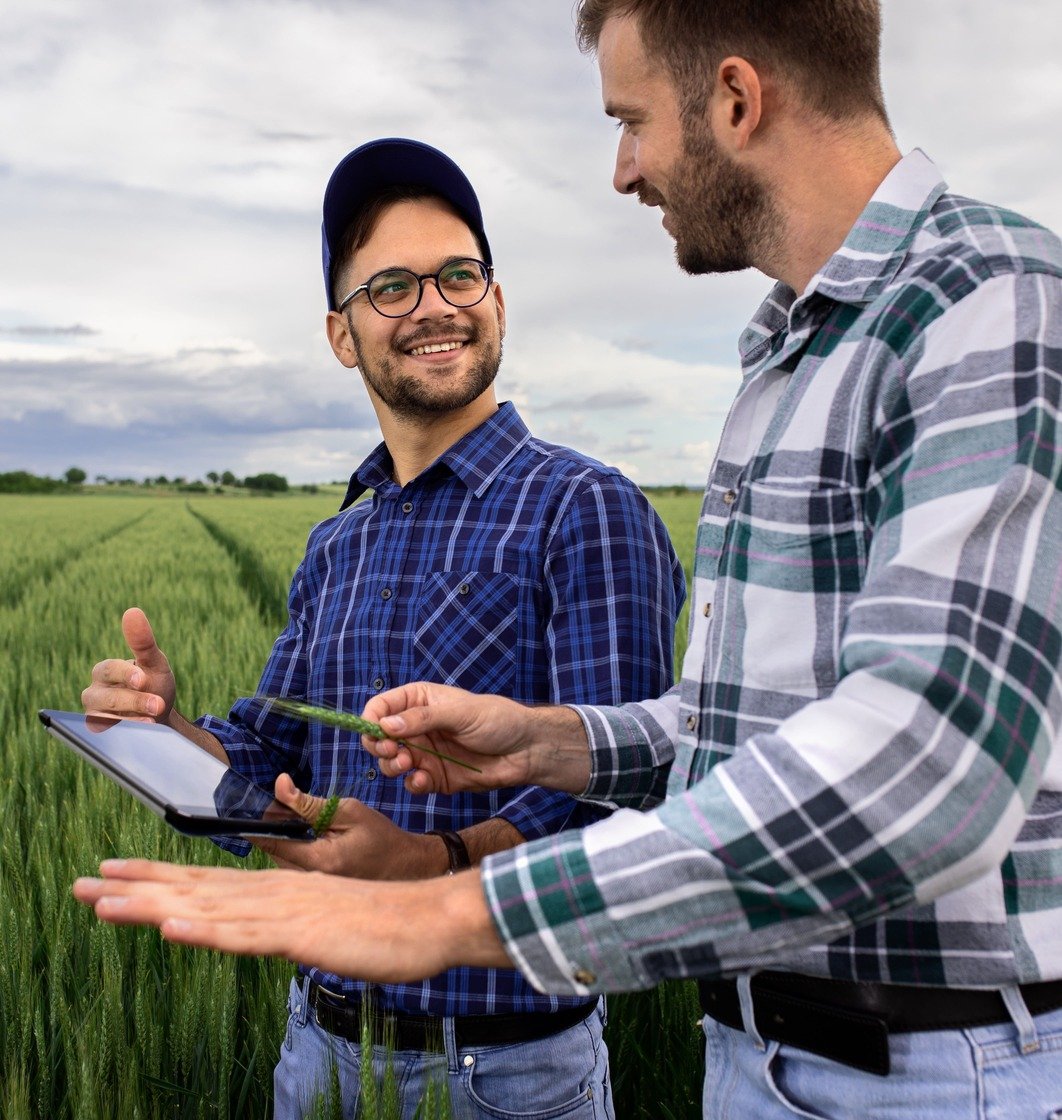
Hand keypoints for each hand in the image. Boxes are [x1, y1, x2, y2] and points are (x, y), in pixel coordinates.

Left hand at [72, 858, 510, 978]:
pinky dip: (206, 930)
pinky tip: (171, 928)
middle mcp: (272, 894)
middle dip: (134, 888)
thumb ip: (294, 918)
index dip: (156, 878)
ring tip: (102, 901)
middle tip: (80, 885)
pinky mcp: (301, 935)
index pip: (205, 884)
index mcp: (277, 891)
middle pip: (193, 890)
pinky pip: (247, 937)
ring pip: (207, 908)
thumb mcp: (328, 920)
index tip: (112, 875)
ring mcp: (284, 912)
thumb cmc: (385, 921)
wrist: (431, 916)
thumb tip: (266, 922)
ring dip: (151, 905)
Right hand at [81, 607, 175, 723]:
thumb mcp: (154, 662)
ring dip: (129, 718)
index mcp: (106, 670)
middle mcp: (95, 690)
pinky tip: (139, 731)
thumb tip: (132, 611)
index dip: (125, 674)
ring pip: (102, 715)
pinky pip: (102, 732)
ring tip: (152, 719)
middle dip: (134, 700)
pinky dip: (119, 731)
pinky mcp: (99, 730)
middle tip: (157, 704)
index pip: (109, 669)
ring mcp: (95, 712)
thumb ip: (143, 641)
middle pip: (106, 696)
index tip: (143, 680)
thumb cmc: (153, 683)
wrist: (159, 714)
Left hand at [251, 774, 445, 878]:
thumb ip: (309, 802)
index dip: (256, 826)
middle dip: (273, 829)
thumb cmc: (380, 836)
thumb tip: (280, 784)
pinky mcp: (317, 892)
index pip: (273, 843)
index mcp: (320, 861)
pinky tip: (309, 840)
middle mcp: (312, 881)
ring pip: (280, 863)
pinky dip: (294, 852)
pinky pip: (293, 871)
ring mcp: (315, 890)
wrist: (405, 866)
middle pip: (273, 853)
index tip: (243, 812)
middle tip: (285, 806)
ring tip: (304, 823)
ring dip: (283, 841)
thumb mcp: (348, 811)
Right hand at [361, 683, 590, 795]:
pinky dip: (413, 784)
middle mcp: (417, 727)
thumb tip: (386, 725)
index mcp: (420, 701)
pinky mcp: (435, 777)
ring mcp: (425, 753)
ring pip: (391, 763)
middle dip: (378, 746)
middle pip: (380, 738)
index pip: (382, 707)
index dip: (372, 719)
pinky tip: (424, 780)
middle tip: (391, 752)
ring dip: (391, 766)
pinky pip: (412, 783)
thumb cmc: (497, 720)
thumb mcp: (460, 713)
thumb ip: (423, 719)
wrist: (527, 750)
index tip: (375, 732)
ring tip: (406, 765)